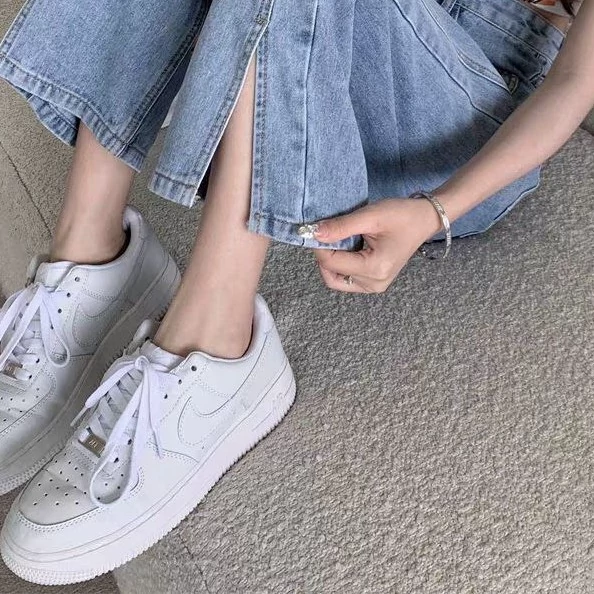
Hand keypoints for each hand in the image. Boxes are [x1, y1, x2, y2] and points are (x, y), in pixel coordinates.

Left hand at [313, 198, 441, 292]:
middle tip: (328, 235)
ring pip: (336, 280)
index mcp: (375, 268)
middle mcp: (374, 283)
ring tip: (341, 240)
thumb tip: (315, 233)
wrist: (424, 220)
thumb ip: (342, 226)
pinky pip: (346, 279)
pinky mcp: (374, 283)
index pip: (332, 263)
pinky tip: (348, 248)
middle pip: (331, 276)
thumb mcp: (371, 216)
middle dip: (324, 256)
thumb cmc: (402, 215)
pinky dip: (341, 265)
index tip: (316, 229)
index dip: (319, 246)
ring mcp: (374, 286)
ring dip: (331, 262)